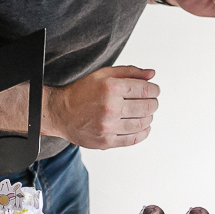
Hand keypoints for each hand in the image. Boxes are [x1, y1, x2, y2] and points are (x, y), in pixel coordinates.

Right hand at [42, 65, 159, 148]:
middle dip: (153, 103)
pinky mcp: (106, 141)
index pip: (145, 90)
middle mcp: (110, 107)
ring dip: (149, 117)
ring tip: (146, 113)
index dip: (154, 90)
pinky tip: (143, 127)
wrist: (60, 112)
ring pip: (142, 124)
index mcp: (111, 88)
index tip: (154, 91)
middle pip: (147, 107)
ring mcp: (108, 126)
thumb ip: (129, 72)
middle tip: (151, 102)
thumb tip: (152, 74)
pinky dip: (143, 133)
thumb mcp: (103, 74)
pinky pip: (133, 139)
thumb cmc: (82, 92)